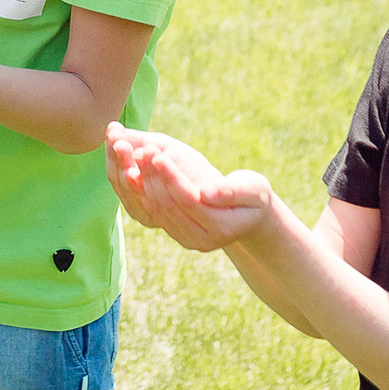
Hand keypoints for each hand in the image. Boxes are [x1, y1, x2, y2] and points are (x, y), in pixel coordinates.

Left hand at [105, 124, 274, 251]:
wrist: (250, 217)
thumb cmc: (254, 196)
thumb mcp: (252, 189)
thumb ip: (230, 191)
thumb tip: (206, 192)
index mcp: (220, 227)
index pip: (188, 200)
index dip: (171, 177)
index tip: (157, 154)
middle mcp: (200, 240)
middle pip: (168, 206)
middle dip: (152, 177)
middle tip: (140, 149)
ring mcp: (186, 240)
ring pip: (156, 211)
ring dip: (142, 183)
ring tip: (135, 154)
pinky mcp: (176, 234)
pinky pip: (153, 213)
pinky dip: (142, 192)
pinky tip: (134, 169)